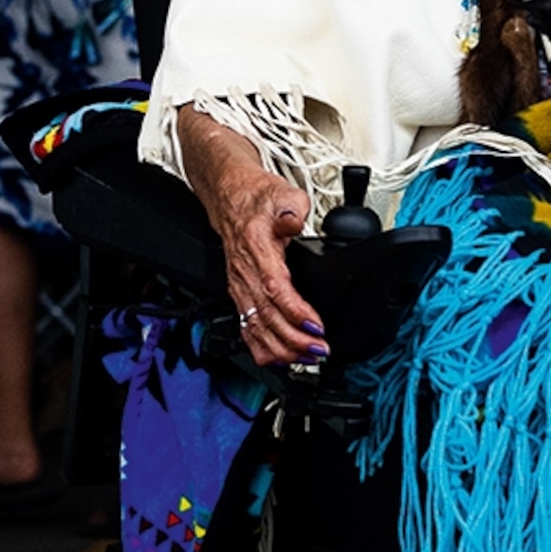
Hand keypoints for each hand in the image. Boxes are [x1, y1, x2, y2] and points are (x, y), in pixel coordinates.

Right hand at [178, 108, 327, 365]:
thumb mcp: (281, 193)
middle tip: (320, 350)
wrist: (230, 197)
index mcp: (256, 249)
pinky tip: (282, 358)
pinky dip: (264, 348)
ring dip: (282, 349)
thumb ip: (291, 208)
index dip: (295, 311)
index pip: (274, 288)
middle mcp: (245, 273)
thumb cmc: (257, 198)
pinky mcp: (240, 294)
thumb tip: (295, 220)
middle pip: (266, 316)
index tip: (316, 325)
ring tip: (308, 358)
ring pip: (256, 328)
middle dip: (294, 339)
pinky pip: (247, 328)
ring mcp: (240, 286)